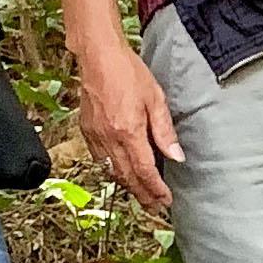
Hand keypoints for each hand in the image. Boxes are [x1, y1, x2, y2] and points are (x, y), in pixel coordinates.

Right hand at [74, 36, 181, 214]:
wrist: (98, 55)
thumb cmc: (128, 71)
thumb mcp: (155, 99)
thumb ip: (165, 131)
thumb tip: (176, 157)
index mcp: (128, 131)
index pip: (145, 171)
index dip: (156, 189)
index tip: (165, 200)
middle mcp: (109, 138)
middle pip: (127, 177)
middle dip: (142, 195)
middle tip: (155, 207)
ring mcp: (95, 135)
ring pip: (112, 171)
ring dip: (127, 186)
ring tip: (141, 195)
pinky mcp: (87, 130)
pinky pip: (100, 159)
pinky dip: (112, 170)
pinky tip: (121, 172)